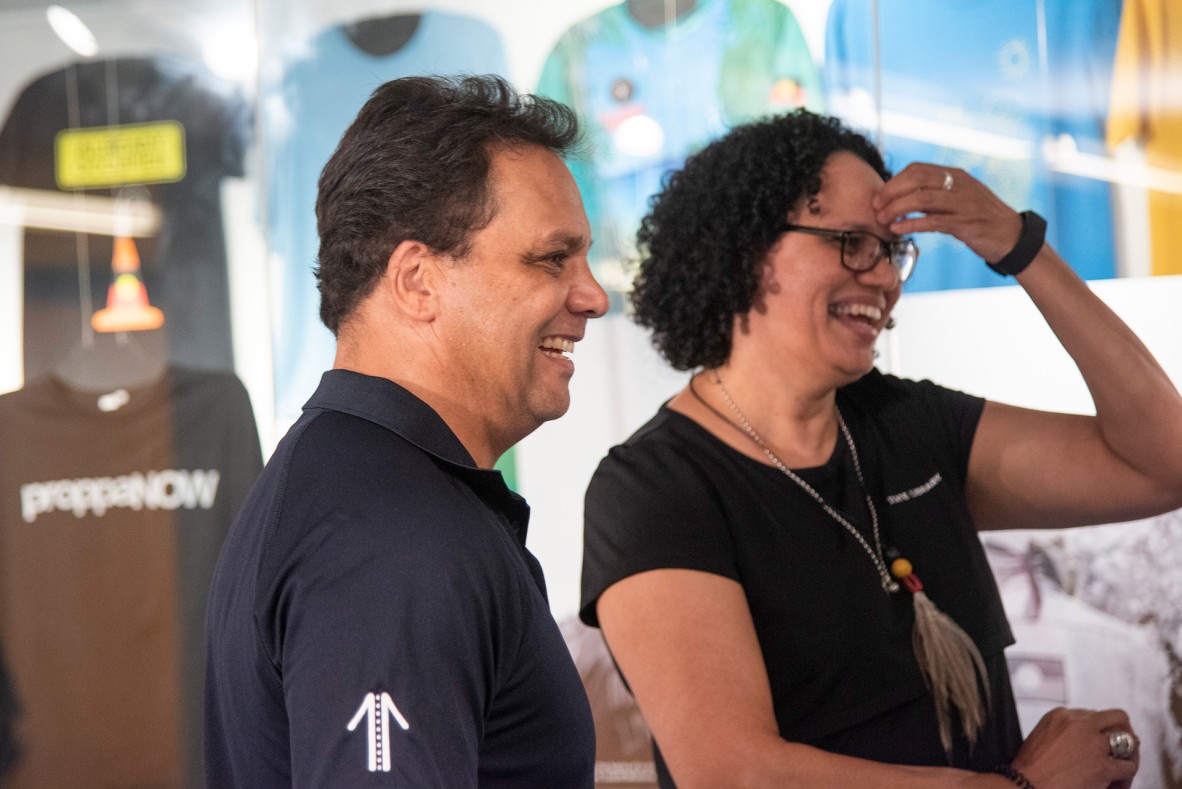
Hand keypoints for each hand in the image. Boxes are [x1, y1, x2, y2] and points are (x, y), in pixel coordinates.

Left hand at [872, 163, 1022, 262]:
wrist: (1012, 237)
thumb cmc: (979, 219)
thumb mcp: (956, 200)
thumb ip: (932, 196)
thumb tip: (900, 198)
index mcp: (956, 175)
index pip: (917, 169)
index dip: (894, 181)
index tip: (878, 196)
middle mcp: (960, 184)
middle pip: (917, 179)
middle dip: (891, 192)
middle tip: (875, 207)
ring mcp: (964, 203)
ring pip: (922, 198)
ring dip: (897, 208)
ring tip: (882, 219)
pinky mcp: (966, 224)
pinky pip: (933, 221)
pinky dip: (912, 224)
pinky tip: (897, 229)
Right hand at [1009, 707, 1138, 788]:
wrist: (1025, 786)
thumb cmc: (1029, 770)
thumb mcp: (1040, 738)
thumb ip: (1062, 733)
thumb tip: (1082, 742)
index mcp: (1060, 715)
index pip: (1092, 715)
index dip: (1099, 730)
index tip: (1099, 741)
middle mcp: (1079, 724)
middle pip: (1116, 717)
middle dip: (1124, 731)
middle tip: (1123, 746)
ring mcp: (1093, 744)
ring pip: (1128, 740)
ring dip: (1129, 754)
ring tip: (1123, 766)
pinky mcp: (1102, 766)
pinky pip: (1128, 767)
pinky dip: (1126, 776)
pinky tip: (1118, 782)